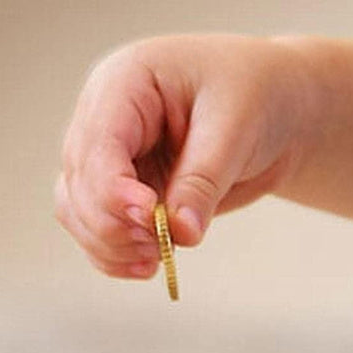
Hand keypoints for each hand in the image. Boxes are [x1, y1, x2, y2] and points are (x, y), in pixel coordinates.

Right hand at [54, 34, 312, 276]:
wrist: (274, 109)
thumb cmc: (254, 97)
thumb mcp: (236, 130)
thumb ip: (203, 182)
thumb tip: (180, 233)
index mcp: (125, 84)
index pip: (98, 146)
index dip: (114, 191)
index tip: (149, 218)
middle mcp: (105, 119)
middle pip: (80, 184)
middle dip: (114, 225)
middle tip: (161, 247)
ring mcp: (112, 157)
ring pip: (78, 210)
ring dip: (110, 245)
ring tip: (157, 260)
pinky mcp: (126, 191)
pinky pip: (99, 228)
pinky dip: (115, 254)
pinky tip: (148, 267)